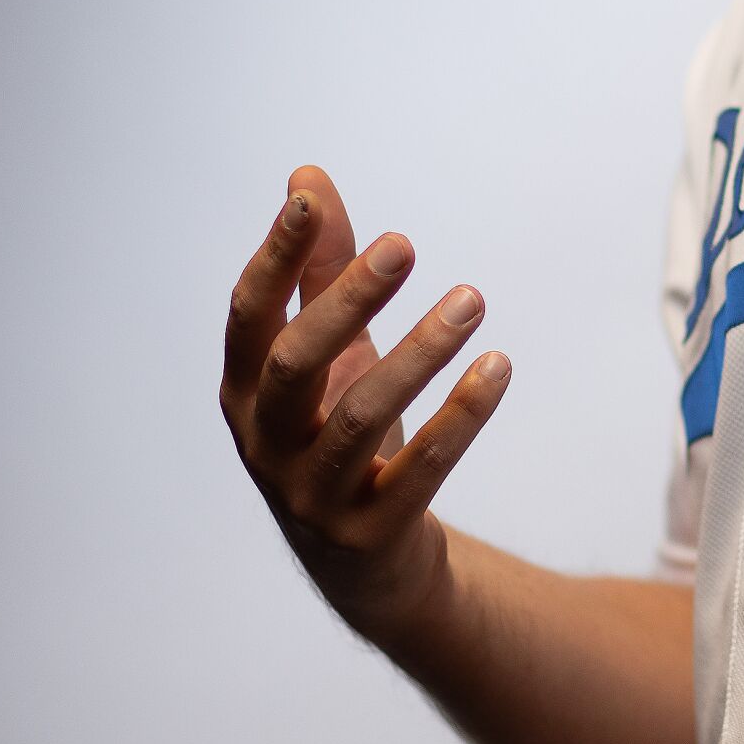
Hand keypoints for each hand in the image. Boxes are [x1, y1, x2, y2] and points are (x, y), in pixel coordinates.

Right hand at [220, 162, 510, 637]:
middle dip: (349, 300)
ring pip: (362, 416)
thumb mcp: (328, 357)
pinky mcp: (371, 533)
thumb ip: (316, 272)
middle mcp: (267, 445)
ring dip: (421, 352)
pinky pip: (419, 470)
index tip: (308, 201)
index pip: (249, 316)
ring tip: (473, 298)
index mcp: (245, 394)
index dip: (273, 257)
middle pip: (296, 363)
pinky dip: (461, 418)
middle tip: (406, 242)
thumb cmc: (339, 439)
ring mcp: (314, 495)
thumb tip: (306, 176)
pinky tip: (498, 368)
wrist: (367, 567)